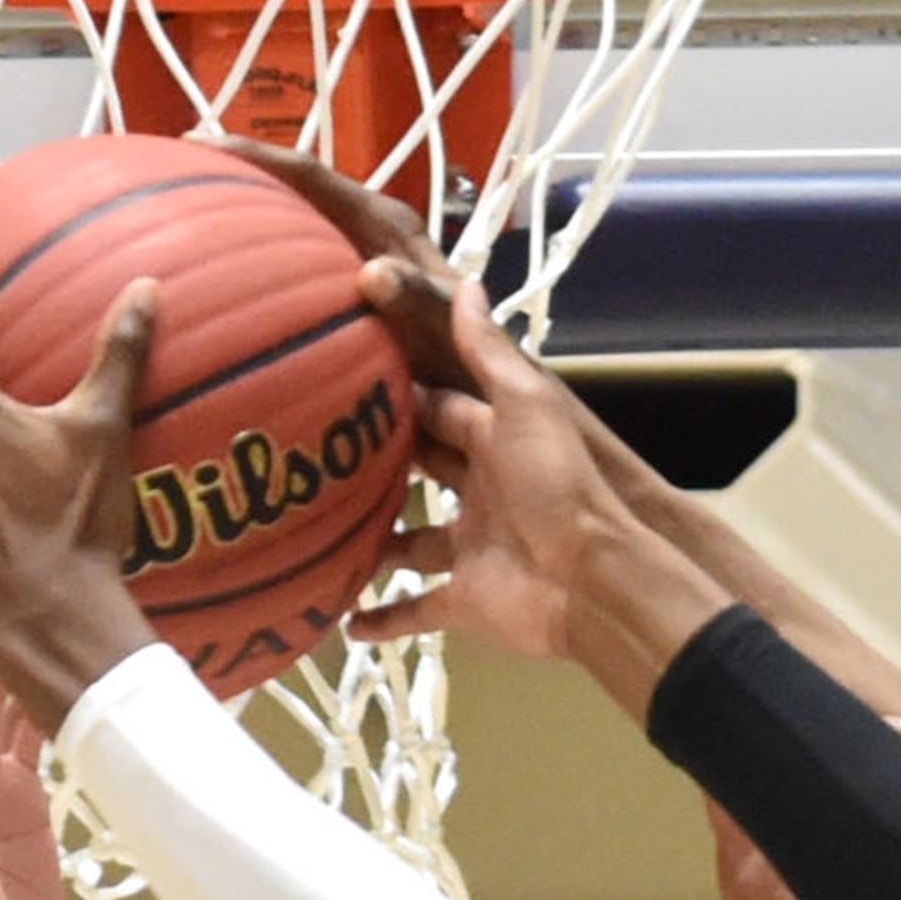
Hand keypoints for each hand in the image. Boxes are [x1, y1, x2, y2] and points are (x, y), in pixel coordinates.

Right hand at [199, 139, 475, 392]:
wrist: (491, 418)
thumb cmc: (479, 370)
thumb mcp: (455, 335)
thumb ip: (423, 304)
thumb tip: (372, 275)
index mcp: (388, 231)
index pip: (314, 179)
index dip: (260, 158)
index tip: (202, 143)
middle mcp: (365, 243)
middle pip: (292, 199)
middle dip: (240, 184)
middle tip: (173, 175)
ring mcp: (350, 278)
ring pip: (287, 243)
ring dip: (244, 235)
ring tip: (182, 228)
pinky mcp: (342, 316)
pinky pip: (290, 292)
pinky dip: (259, 288)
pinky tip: (216, 305)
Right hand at [347, 281, 644, 665]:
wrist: (591, 579)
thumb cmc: (557, 483)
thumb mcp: (526, 402)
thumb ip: (490, 350)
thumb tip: (468, 280)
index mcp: (494, 438)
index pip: (438, 407)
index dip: (398, 392)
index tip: (341, 372)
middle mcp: (480, 489)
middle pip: (419, 469)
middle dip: (375, 460)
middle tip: (310, 449)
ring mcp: (470, 547)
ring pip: (409, 541)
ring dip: (370, 538)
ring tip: (313, 525)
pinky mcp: (465, 600)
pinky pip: (416, 610)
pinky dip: (383, 619)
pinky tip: (341, 619)